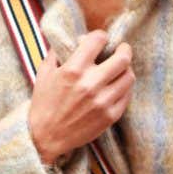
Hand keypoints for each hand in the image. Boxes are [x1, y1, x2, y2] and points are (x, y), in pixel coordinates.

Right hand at [28, 30, 134, 164]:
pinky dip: (124, 88)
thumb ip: (58, 53)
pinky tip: (116, 86)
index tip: (100, 39)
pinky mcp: (110, 116)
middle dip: (123, 49)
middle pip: (122, 58)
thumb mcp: (44, 73)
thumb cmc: (44, 104)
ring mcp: (103, 101)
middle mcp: (90, 84)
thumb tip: (75, 39)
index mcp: (72, 70)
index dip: (100, 36)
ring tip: (119, 70)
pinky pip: (127, 95)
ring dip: (125, 69)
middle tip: (121, 50)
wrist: (46, 137)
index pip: (98, 40)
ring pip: (129, 76)